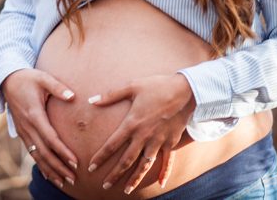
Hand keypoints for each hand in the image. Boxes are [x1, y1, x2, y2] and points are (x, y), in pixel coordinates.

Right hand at [1, 68, 78, 188]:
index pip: (50, 138)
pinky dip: (41, 164)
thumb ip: (58, 87)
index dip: (63, 151)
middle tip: (73, 179)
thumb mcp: (43, 78)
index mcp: (34, 114)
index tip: (75, 162)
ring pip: (37, 155)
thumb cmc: (28, 78)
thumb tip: (73, 96)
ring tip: (63, 182)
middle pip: (44, 152)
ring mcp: (23, 131)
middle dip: (59, 167)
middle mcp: (27, 126)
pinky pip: (31, 152)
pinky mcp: (22, 132)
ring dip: (50, 170)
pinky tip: (49, 175)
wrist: (7, 79)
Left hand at [86, 74, 194, 193]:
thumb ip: (110, 95)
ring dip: (135, 179)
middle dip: (114, 174)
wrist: (185, 91)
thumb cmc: (157, 86)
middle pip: (126, 160)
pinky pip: (167, 161)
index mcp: (132, 123)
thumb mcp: (132, 86)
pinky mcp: (171, 142)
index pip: (112, 144)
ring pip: (144, 165)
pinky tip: (160, 184)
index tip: (91, 167)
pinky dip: (164, 173)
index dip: (100, 157)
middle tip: (105, 186)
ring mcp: (158, 141)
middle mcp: (144, 136)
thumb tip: (91, 100)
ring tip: (126, 190)